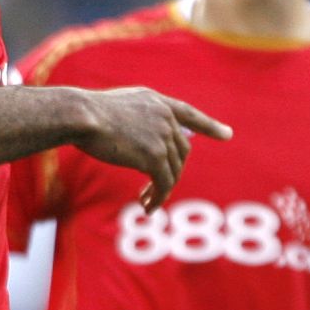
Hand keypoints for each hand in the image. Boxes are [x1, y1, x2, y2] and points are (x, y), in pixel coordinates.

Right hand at [73, 88, 230, 209]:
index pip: (189, 113)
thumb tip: (149, 145)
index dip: (209, 126)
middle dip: (172, 172)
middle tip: (153, 191)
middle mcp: (166, 117)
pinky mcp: (154, 156)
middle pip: (181, 151)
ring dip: (163, 188)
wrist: (82, 116)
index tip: (227, 134)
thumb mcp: (121, 107)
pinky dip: (159, 197)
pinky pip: (164, 183)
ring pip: (174, 170)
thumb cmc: (89, 113)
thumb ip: (140, 119)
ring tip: (147, 201)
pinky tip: (148, 207)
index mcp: (157, 102)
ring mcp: (163, 136)